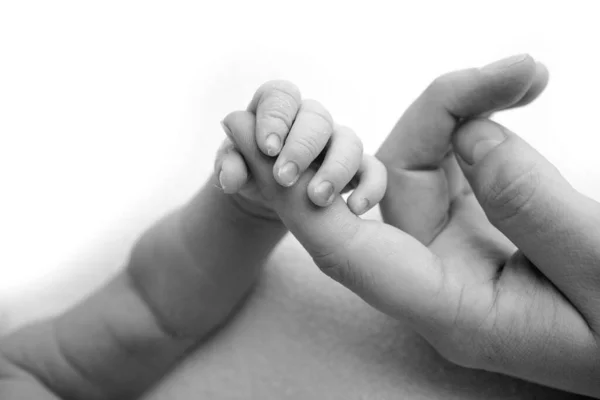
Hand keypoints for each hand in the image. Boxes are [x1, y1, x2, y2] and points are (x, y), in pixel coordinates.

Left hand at [216, 81, 385, 218]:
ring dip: (335, 169)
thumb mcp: (234, 168)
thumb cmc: (250, 170)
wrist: (268, 192)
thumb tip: (230, 175)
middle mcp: (310, 120)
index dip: (276, 118)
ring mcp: (337, 141)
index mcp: (278, 109)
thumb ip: (230, 167)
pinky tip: (355, 209)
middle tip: (284, 179)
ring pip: (350, 140)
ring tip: (316, 199)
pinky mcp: (357, 166)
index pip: (281, 96)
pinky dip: (370, 187)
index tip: (267, 148)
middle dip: (301, 147)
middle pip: (317, 117)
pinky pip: (374, 169)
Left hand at [224, 55, 599, 397]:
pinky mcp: (476, 225)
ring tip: (522, 75)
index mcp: (444, 308)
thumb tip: (470, 136)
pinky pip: (454, 164)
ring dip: (453, 110)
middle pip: (377, 191)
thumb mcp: (597, 273)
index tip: (250, 148)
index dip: (295, 197)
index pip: (345, 251)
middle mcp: (432, 276)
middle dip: (361, 135)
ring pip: (417, 166)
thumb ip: (532, 209)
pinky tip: (510, 92)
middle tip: (373, 89)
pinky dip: (472, 123)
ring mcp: (451, 249)